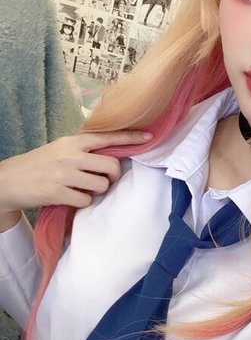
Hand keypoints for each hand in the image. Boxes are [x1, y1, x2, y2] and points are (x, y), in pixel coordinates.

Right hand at [0, 131, 152, 217]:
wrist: (9, 181)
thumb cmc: (39, 164)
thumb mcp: (60, 149)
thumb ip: (83, 149)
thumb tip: (112, 153)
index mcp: (73, 141)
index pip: (107, 137)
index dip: (130, 137)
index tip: (148, 137)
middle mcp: (71, 155)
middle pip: (112, 166)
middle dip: (114, 176)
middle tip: (106, 180)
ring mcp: (65, 175)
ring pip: (101, 185)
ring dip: (98, 191)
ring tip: (83, 188)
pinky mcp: (59, 193)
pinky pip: (87, 201)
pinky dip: (83, 202)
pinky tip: (71, 197)